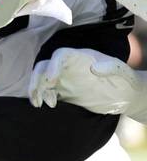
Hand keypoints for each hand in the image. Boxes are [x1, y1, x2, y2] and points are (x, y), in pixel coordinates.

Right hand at [29, 48, 146, 120]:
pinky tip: (49, 105)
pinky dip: (43, 97)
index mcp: (80, 58)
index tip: (51, 81)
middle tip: (35, 93)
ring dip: (36, 90)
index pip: (60, 55)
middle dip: (36, 78)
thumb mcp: (123, 72)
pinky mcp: (63, 91)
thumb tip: (95, 68)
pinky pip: (47, 92)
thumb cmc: (126, 80)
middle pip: (44, 66)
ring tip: (38, 104)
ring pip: (42, 79)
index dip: (53, 66)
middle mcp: (68, 66)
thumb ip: (111, 67)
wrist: (125, 96)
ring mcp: (64, 79)